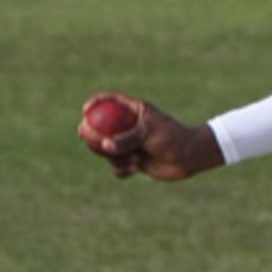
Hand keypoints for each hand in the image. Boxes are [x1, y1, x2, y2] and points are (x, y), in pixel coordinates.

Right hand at [78, 99, 221, 181]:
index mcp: (135, 111)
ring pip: (108, 151)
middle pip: (102, 128)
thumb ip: (125, 139)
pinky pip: (117, 166)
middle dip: (92, 133)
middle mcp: (130, 127)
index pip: (110, 101)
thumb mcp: (147, 134)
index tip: (85, 110)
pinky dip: (122, 169)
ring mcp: (130, 144)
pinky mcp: (132, 161)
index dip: (95, 103)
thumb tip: (104, 145)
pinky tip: (135, 168)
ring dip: (116, 157)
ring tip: (134, 159)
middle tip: (83, 135)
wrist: (188, 158)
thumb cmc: (172, 138)